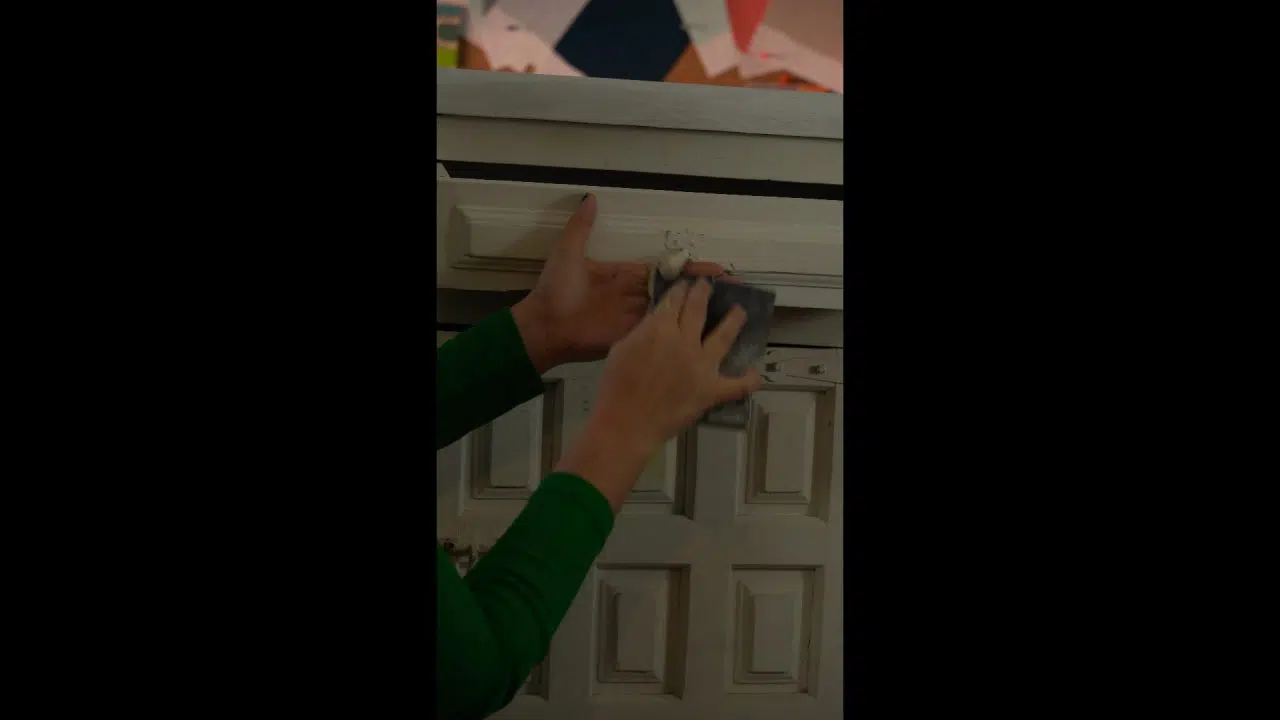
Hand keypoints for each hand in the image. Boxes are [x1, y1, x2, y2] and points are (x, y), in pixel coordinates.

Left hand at [510, 193, 727, 372]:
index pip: (664, 269)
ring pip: (671, 310)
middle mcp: (633, 295)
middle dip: (702, 288)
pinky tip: (702, 330)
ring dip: (697, 308)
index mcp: (623, 275)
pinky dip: (679, 329)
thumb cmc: (554, 289)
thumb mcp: (568, 252)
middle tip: (731, 286)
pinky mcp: (631, 336)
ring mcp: (634, 317)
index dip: (688, 268)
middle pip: (674, 290)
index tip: (713, 267)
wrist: (544, 325)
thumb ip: (581, 226)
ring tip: (727, 307)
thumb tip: (589, 197)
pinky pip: (658, 331)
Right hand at [555, 277, 761, 510]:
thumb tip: (657, 323)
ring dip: (734, 320)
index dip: (681, 289)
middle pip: (698, 309)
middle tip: (708, 286)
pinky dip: (749, 380)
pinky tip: (754, 373)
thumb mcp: (622, 348)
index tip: (686, 283)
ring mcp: (702, 365)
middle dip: (704, 293)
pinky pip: (738, 385)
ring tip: (741, 312)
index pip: (674, 300)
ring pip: (724, 336)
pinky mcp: (712, 390)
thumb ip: (643, 331)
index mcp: (660, 327)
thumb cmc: (615, 386)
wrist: (627, 421)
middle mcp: (685, 340)